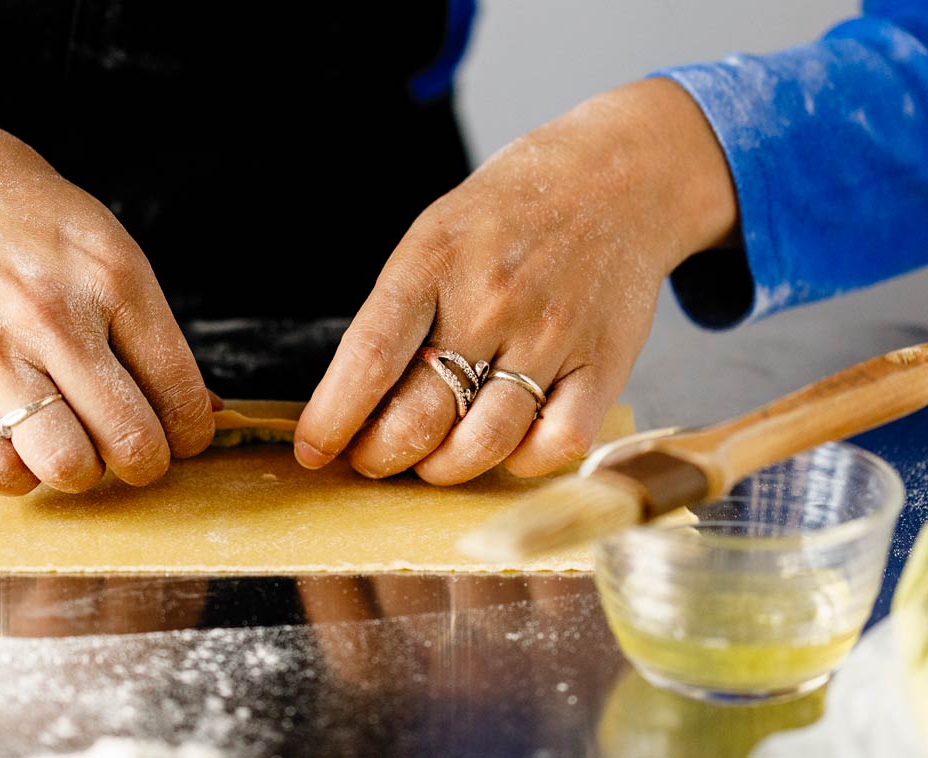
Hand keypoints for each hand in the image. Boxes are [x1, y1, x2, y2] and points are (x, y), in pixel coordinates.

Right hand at [0, 80, 213, 493]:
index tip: (178, 433)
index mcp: (113, 278)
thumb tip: (203, 413)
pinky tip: (21, 447)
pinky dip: (18, 476)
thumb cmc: (21, 221)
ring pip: (67, 465)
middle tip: (130, 448)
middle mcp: (55, 316)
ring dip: (83, 471)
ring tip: (75, 444)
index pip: (179, 394)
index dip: (189, 432)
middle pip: (131, 442)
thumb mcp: (103, 247)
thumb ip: (150, 331)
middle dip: (145, 460)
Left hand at [295, 79, 737, 482]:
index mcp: (434, 263)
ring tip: (429, 459)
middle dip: (379, 457)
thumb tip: (354, 403)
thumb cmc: (505, 218)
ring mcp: (551, 335)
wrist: (615, 180)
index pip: (368, 359)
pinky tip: (505, 447)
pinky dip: (521, 463)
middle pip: (420, 417)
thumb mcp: (433, 237)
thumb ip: (397, 314)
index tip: (312, 451)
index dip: (333, 418)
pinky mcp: (604, 363)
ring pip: (483, 444)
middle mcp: (491, 302)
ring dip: (442, 469)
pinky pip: (556, 445)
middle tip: (371, 458)